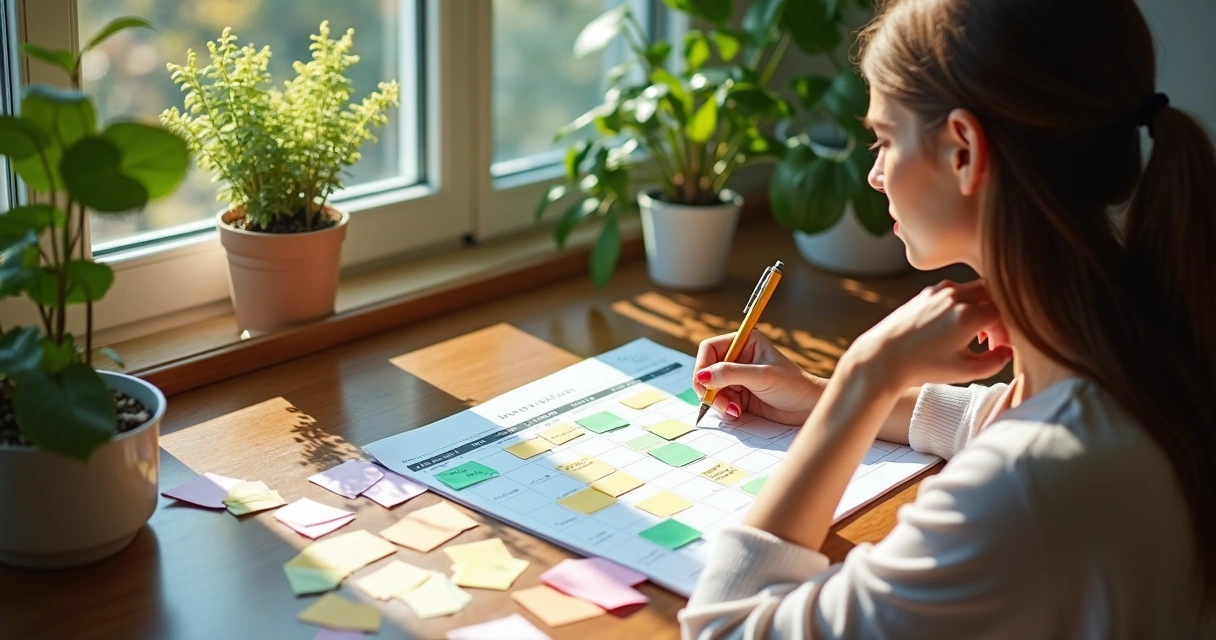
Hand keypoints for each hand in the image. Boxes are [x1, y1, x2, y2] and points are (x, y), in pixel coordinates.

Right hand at [693, 330, 821, 425]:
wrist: (808, 408)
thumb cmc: (793, 385)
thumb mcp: (761, 376)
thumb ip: (730, 374)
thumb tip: (701, 376)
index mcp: (744, 343)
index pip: (709, 348)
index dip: (703, 366)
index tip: (705, 383)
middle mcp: (738, 358)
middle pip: (706, 370)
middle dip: (710, 388)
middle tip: (720, 402)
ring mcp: (737, 377)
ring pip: (711, 388)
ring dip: (718, 401)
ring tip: (735, 409)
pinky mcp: (738, 395)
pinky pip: (719, 401)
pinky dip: (723, 409)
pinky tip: (737, 412)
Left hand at [843, 279, 1012, 392]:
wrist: (882, 357)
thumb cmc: (921, 366)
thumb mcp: (964, 371)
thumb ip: (995, 362)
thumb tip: (1008, 351)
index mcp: (967, 315)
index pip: (1005, 313)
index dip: (1008, 331)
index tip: (999, 347)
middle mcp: (955, 297)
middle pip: (994, 294)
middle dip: (999, 314)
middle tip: (991, 338)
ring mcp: (938, 291)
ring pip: (975, 289)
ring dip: (982, 307)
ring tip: (974, 334)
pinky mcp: (926, 293)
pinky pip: (955, 291)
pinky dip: (964, 303)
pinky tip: (956, 326)